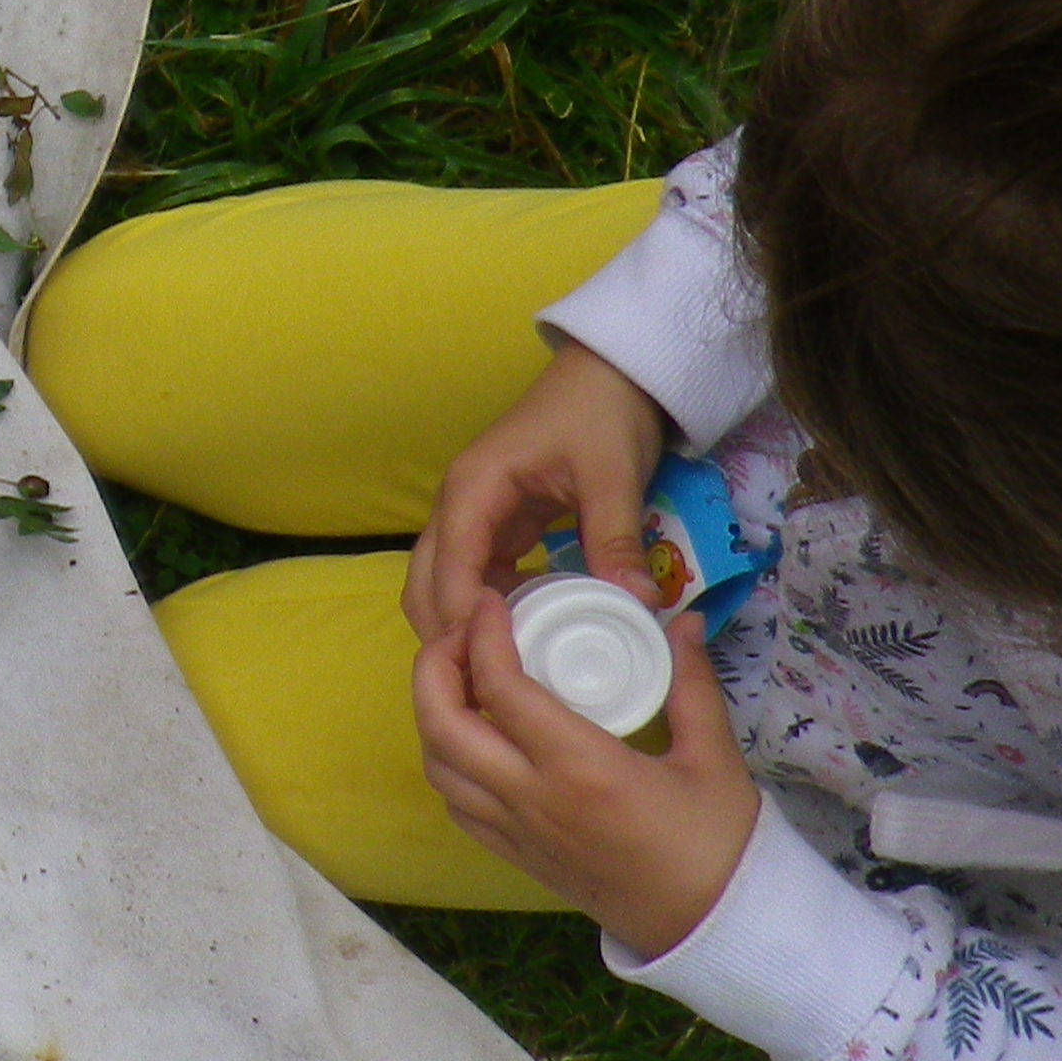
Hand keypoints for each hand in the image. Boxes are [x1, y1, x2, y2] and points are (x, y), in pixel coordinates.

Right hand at [402, 335, 671, 648]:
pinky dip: (488, 610)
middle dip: (445, 634)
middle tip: (490, 686)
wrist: (611, 374)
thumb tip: (638, 605)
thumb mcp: (612, 475)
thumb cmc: (601, 413)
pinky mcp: (498, 525)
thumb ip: (616, 539)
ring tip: (504, 673)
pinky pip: (476, 577)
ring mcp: (475, 516)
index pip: (448, 568)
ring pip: (443, 584)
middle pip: (424, 584)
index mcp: (473, 490)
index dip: (460, 620)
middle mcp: (459, 506)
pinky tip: (524, 638)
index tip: (488, 669)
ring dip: (462, 626)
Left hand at [414, 598, 760, 955]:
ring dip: (432, 713)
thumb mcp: (714, 757)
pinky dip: (446, 759)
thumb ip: (692, 682)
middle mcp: (533, 799)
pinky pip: (455, 802)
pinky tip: (475, 735)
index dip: (483, 635)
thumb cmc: (719, 844)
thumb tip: (680, 618)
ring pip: (438, 765)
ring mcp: (516, 832)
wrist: (715, 928)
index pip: (501, 689)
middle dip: (434, 668)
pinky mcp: (514, 855)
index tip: (492, 601)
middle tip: (460, 632)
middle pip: (442, 725)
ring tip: (462, 676)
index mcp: (581, 768)